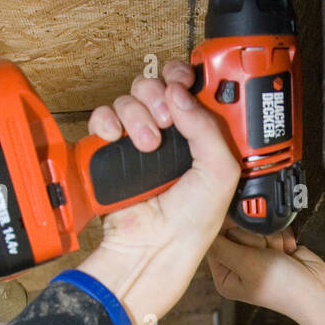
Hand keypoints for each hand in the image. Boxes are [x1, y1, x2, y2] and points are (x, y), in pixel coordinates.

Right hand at [78, 60, 241, 324]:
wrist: (154, 248)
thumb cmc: (192, 223)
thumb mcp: (221, 173)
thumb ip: (209, 127)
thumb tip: (181, 92)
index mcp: (199, 138)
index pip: (189, 90)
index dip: (185, 77)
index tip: (185, 79)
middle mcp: (169, 136)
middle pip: (156, 86)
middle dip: (159, 94)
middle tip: (166, 119)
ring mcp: (137, 141)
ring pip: (130, 98)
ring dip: (137, 114)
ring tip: (147, 144)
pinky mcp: (109, 150)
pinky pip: (103, 117)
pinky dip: (106, 121)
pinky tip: (116, 137)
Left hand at [206, 216, 324, 318]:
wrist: (317, 291)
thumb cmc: (284, 288)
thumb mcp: (246, 264)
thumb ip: (222, 245)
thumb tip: (203, 229)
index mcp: (225, 275)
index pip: (214, 239)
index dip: (228, 232)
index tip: (244, 237)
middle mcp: (237, 265)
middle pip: (235, 229)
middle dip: (255, 237)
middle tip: (265, 253)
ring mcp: (255, 255)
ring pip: (255, 226)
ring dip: (270, 237)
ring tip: (278, 255)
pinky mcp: (271, 246)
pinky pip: (270, 227)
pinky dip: (281, 236)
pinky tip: (286, 251)